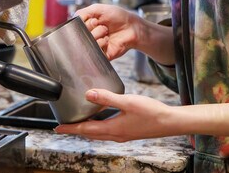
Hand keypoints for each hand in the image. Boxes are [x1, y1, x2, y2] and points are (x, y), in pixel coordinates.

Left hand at [54, 89, 175, 141]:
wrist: (170, 122)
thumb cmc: (152, 112)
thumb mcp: (128, 102)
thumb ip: (107, 98)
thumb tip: (88, 95)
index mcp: (113, 129)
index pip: (86, 130)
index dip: (70, 128)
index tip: (57, 128)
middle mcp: (116, 135)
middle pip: (90, 134)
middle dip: (75, 130)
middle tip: (63, 126)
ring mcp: (122, 134)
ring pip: (99, 133)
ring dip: (86, 129)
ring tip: (77, 123)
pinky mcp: (128, 131)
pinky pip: (107, 131)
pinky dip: (98, 127)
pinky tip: (99, 119)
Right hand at [75, 4, 140, 59]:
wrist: (132, 27)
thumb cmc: (118, 16)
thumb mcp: (99, 8)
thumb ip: (84, 12)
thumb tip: (73, 18)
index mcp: (87, 25)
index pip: (76, 26)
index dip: (84, 23)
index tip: (94, 20)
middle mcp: (90, 35)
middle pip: (80, 35)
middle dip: (91, 28)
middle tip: (101, 25)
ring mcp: (95, 45)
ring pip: (87, 42)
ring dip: (98, 35)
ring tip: (106, 32)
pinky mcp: (101, 54)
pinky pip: (95, 52)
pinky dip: (101, 44)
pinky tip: (107, 40)